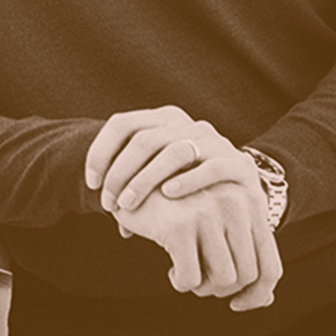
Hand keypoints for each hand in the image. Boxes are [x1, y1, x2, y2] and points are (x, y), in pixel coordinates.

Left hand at [84, 104, 256, 215]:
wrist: (244, 190)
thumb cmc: (190, 188)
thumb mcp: (160, 177)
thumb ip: (137, 188)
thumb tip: (114, 216)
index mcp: (163, 120)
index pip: (122, 124)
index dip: (101, 151)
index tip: (91, 183)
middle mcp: (187, 124)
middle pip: (143, 140)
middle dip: (120, 173)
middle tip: (109, 203)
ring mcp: (215, 141)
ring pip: (173, 151)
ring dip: (145, 179)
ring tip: (129, 205)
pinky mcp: (239, 163)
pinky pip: (210, 167)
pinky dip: (188, 180)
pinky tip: (169, 194)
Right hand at [111, 180, 282, 311]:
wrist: (131, 176)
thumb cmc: (179, 205)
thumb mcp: (217, 222)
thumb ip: (243, 255)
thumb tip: (266, 300)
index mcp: (250, 202)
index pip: (270, 267)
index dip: (257, 294)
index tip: (237, 304)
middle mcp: (235, 203)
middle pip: (246, 276)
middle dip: (222, 289)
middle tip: (201, 284)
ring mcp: (207, 211)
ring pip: (222, 279)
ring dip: (202, 288)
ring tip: (186, 275)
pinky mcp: (178, 225)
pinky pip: (190, 278)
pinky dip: (181, 282)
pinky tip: (172, 271)